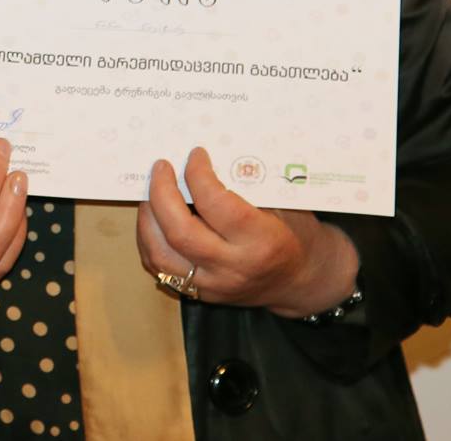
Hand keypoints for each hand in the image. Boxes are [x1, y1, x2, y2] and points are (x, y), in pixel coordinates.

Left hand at [137, 147, 357, 316]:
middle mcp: (234, 267)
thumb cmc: (294, 233)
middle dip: (161, 194)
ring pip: (162, 255)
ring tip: (151, 193)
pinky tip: (153, 219)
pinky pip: (161, 268)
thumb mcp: (283, 205)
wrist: (301, 281)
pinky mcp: (201, 295)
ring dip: (148, 219)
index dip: (198, 176)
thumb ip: (246, 185)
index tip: (195, 155)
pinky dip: (150, 240)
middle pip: (181, 232)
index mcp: (262, 241)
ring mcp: (215, 285)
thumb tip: (203, 157)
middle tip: (161, 167)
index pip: (217, 205)